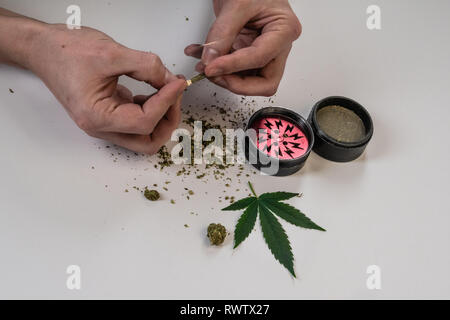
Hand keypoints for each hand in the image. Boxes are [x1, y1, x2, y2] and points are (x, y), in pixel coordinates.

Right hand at [28, 24, 185, 153]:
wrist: (44, 48)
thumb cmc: (66, 51)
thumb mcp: (111, 53)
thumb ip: (146, 66)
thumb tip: (170, 80)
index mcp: (96, 117)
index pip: (144, 122)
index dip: (166, 102)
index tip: (177, 83)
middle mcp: (101, 127)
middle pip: (148, 141)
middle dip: (168, 119)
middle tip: (175, 93)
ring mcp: (105, 124)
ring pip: (145, 135)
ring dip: (162, 116)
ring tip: (167, 89)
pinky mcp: (109, 115)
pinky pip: (138, 122)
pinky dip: (152, 109)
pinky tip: (153, 90)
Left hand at [184, 0, 300, 95]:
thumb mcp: (236, 4)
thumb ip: (222, 34)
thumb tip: (210, 60)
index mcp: (284, 30)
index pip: (260, 59)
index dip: (233, 67)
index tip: (212, 68)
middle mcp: (278, 45)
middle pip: (264, 82)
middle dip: (237, 83)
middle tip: (215, 74)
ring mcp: (264, 50)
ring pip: (249, 80)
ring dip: (224, 77)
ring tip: (203, 65)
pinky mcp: (248, 50)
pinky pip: (233, 68)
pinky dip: (215, 64)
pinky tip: (199, 56)